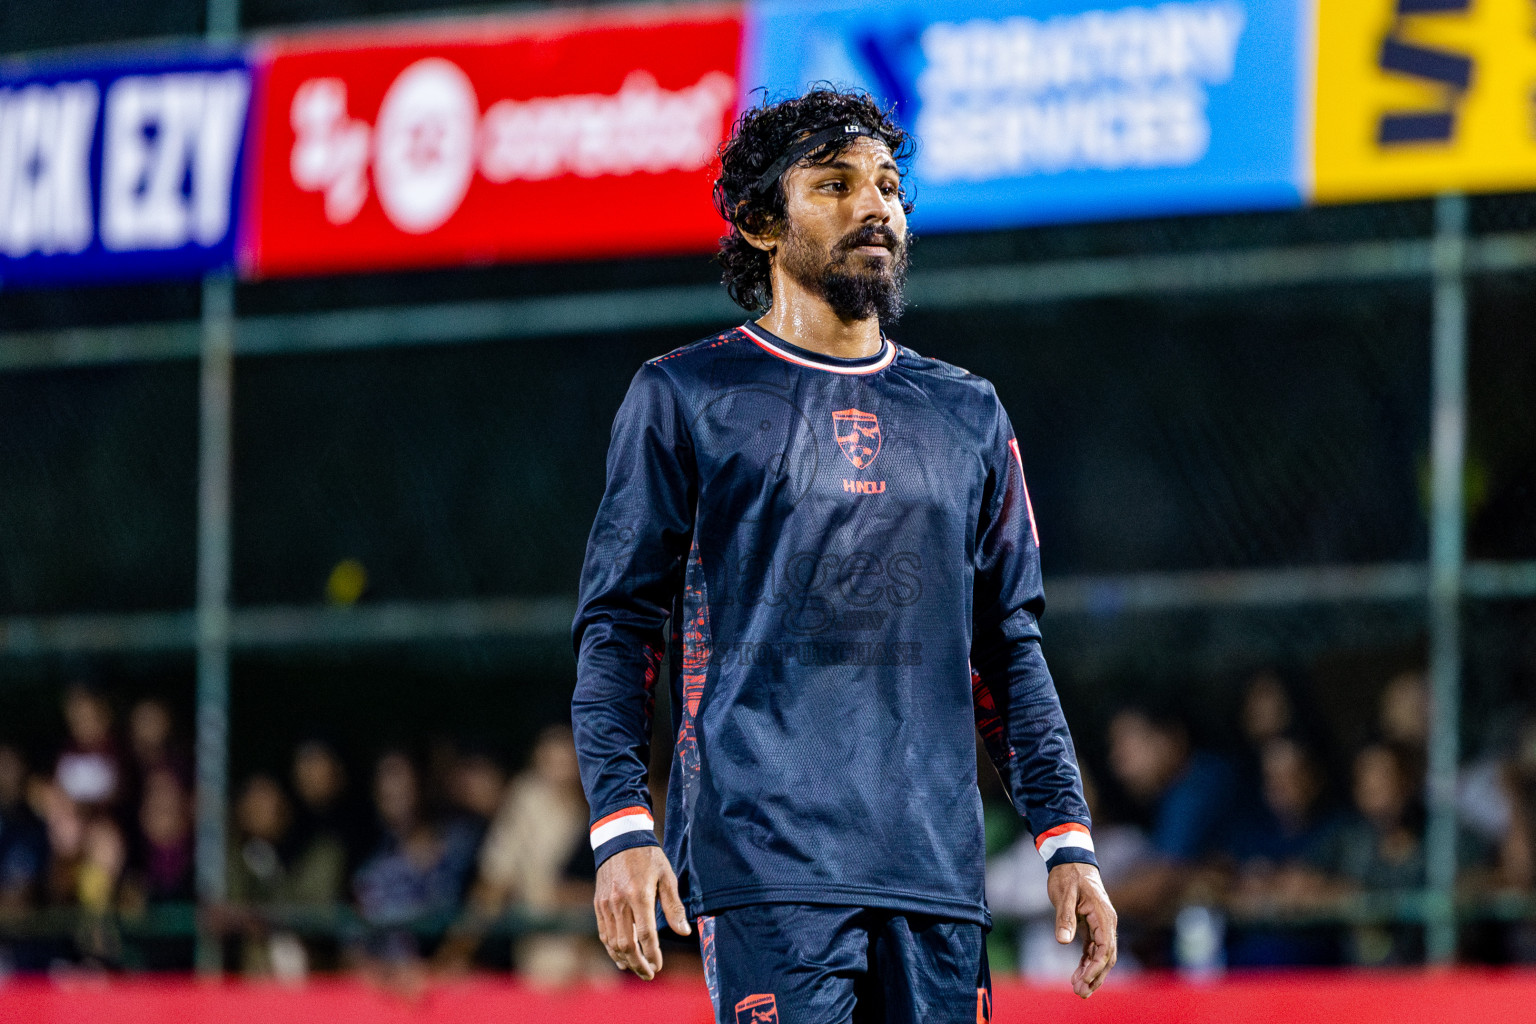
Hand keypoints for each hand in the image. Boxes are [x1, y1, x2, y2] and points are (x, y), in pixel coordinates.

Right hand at [594, 845, 689, 979]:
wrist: (619, 838)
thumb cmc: (648, 856)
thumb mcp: (667, 876)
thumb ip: (674, 906)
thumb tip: (684, 932)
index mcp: (639, 896)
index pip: (646, 935)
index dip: (653, 955)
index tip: (659, 966)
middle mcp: (620, 903)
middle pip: (627, 944)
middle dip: (638, 964)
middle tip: (649, 974)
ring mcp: (606, 904)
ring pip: (613, 942)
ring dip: (625, 960)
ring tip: (637, 969)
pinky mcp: (599, 904)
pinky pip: (603, 933)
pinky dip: (612, 949)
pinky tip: (621, 957)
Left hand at [1047, 861, 1117, 997]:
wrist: (1071, 859)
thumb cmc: (1067, 874)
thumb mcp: (1064, 894)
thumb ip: (1064, 917)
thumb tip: (1063, 941)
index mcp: (1104, 915)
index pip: (1105, 948)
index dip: (1095, 967)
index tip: (1084, 981)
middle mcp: (1107, 922)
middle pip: (1106, 957)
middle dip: (1095, 976)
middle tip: (1080, 992)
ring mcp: (1101, 924)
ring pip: (1100, 955)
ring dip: (1091, 973)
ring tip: (1078, 989)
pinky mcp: (1092, 925)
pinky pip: (1093, 949)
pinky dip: (1087, 962)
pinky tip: (1079, 974)